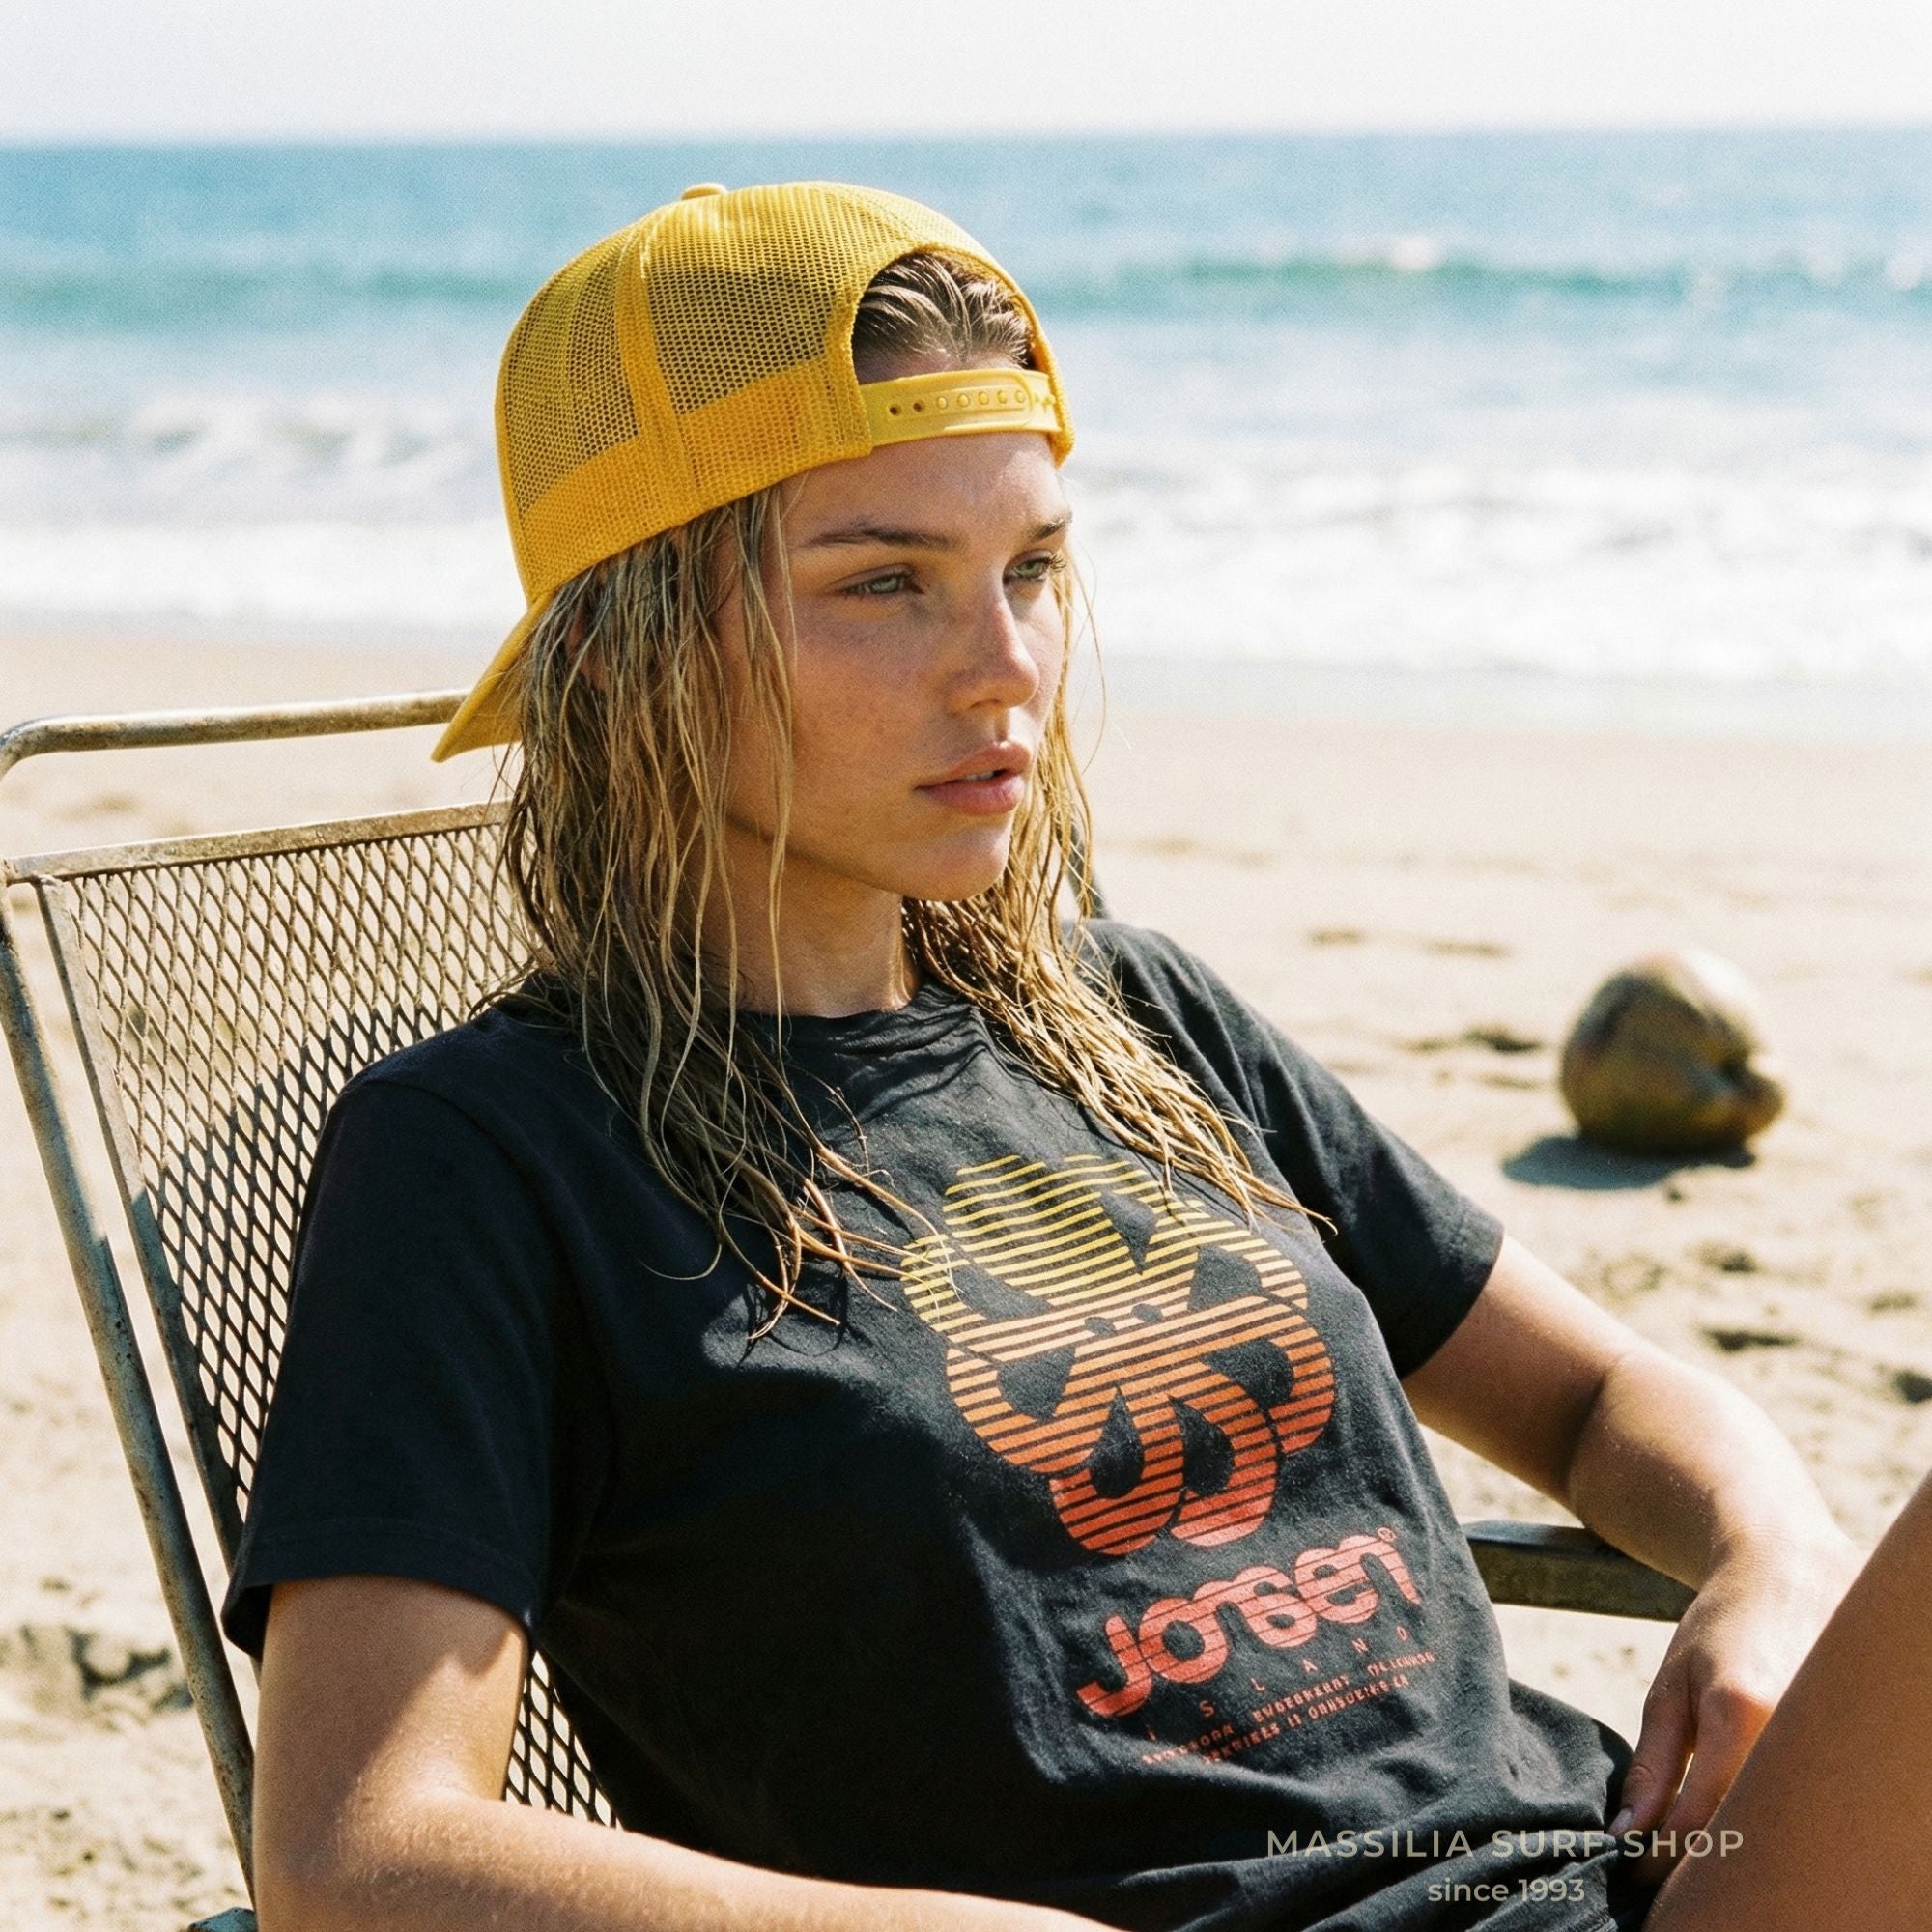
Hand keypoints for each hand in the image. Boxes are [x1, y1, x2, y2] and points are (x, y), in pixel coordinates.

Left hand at [1611, 1526, 1863, 1886]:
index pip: (1700, 1823)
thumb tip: (1627, 1835)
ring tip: (1713, 1817)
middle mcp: (1795, 1733)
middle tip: (1671, 1850)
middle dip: (1705, 1858)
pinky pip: (1810, 1807)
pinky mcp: (1851, 1751)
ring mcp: (1831, 1743)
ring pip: (1781, 1827)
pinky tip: (1756, 1801)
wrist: (1794, 1574)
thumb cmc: (1721, 1630)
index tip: (1634, 1865)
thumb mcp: (1670, 1689)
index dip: (1661, 1857)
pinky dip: (1777, 1816)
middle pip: (1747, 1836)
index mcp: (1740, 1712)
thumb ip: (1653, 1767)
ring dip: (1743, 1838)